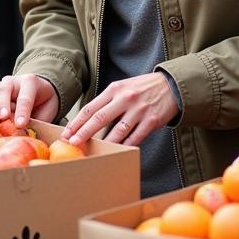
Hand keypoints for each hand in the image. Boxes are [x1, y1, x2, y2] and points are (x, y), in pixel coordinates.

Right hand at [0, 74, 59, 126]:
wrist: (40, 92)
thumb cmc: (42, 104)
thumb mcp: (44, 112)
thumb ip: (35, 122)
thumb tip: (25, 139)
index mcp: (30, 83)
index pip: (25, 96)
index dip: (23, 110)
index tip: (21, 125)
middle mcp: (13, 82)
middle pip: (5, 89)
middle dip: (3, 104)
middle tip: (3, 117)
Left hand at [62, 72, 178, 146]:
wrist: (171, 85)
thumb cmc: (142, 88)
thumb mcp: (123, 88)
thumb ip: (107, 102)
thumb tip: (89, 121)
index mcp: (115, 89)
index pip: (91, 107)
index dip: (77, 122)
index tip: (67, 133)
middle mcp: (125, 98)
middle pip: (100, 118)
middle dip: (84, 132)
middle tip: (72, 143)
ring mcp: (139, 110)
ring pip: (117, 131)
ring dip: (104, 143)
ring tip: (93, 152)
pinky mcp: (151, 121)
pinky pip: (135, 137)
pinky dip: (124, 146)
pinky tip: (116, 153)